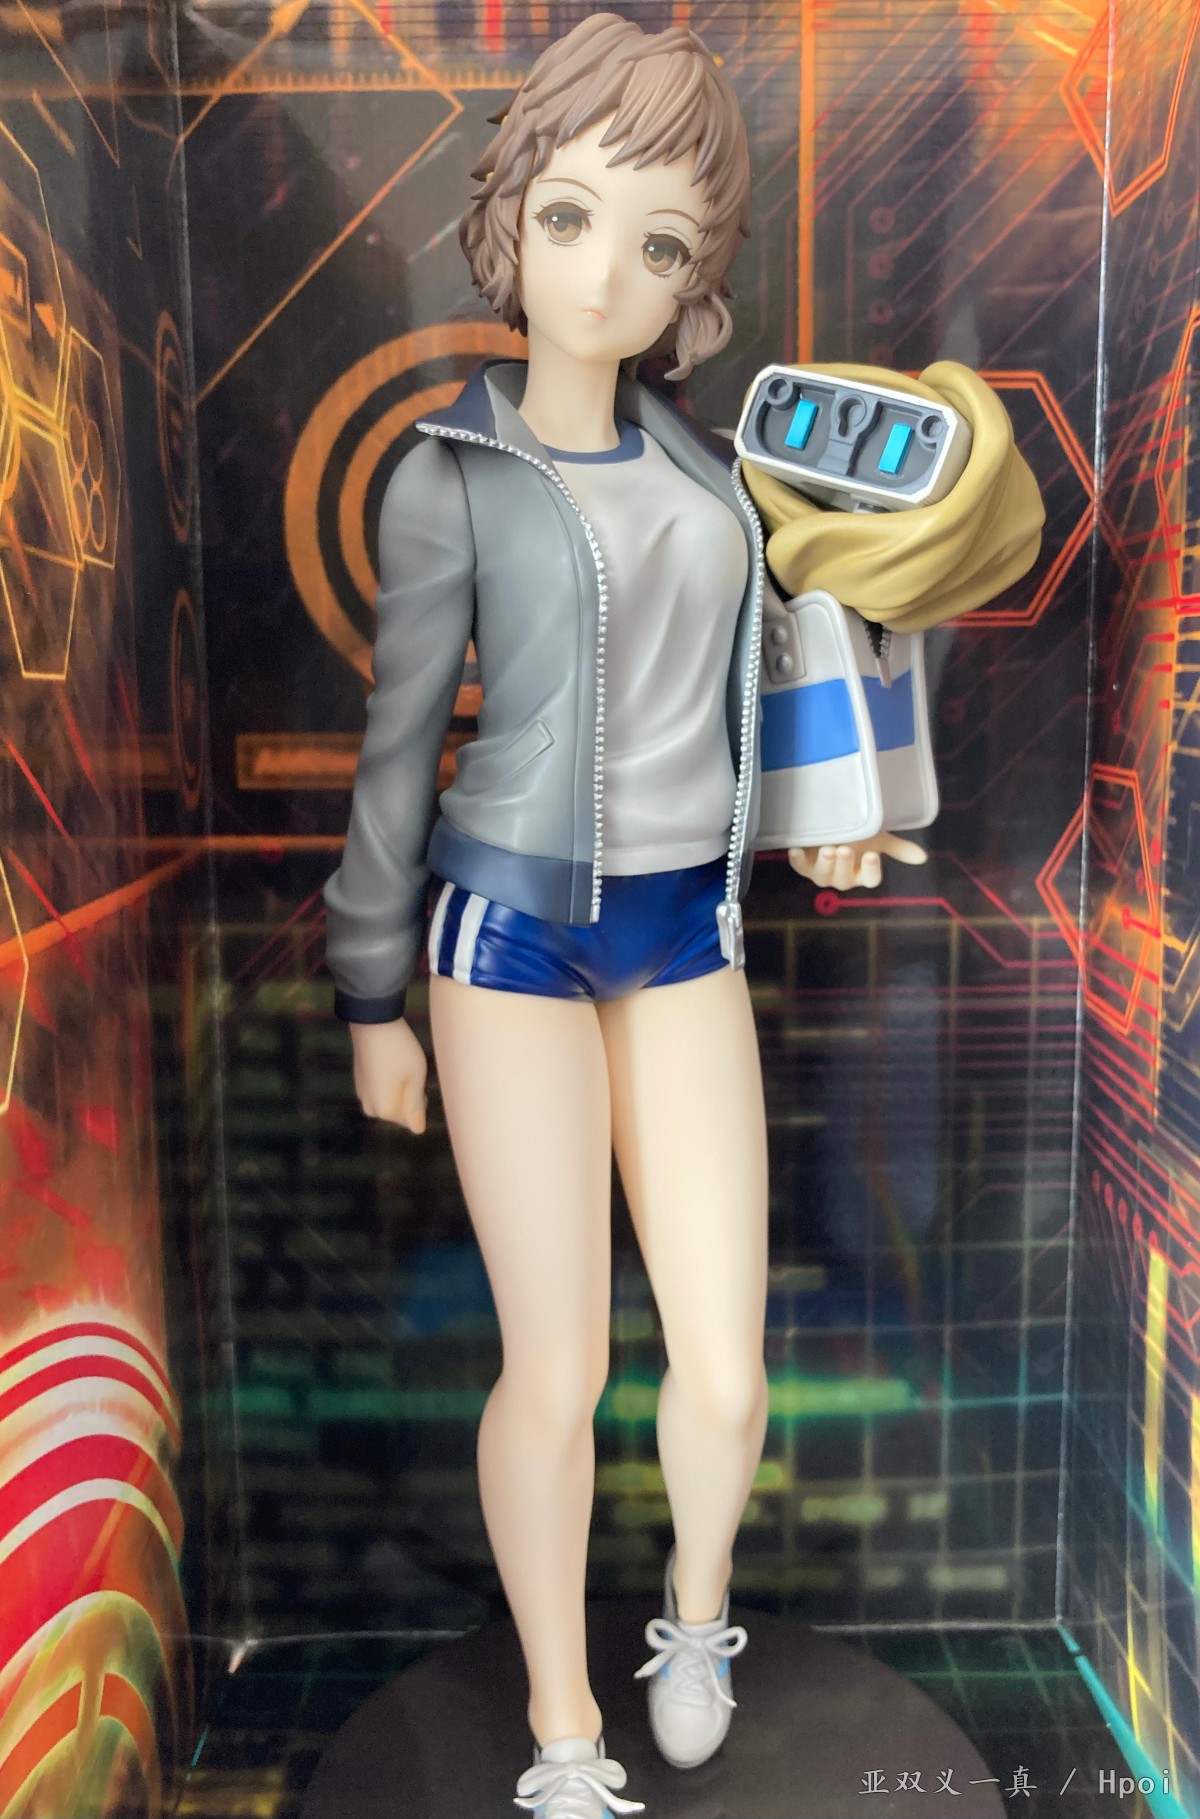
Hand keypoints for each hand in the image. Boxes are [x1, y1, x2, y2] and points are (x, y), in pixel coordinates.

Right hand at [349, 1017, 427, 1132]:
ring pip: (389, 1100)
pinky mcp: (359, 1081)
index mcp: (385, 1110)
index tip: (418, 1079)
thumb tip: (418, 1130)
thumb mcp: (415, 1077)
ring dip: (399, 1089)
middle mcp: (370, 1107)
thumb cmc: (400, 1050)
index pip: (412, 1120)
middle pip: (399, 1112)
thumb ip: (416, 1106)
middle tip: (410, 1070)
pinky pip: (379, 1091)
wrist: (372, 1023)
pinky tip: (391, 1063)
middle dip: (408, 1097)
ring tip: (401, 1065)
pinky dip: (388, 1082)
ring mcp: (362, 1094)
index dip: (421, 1100)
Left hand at [788, 832, 926, 890]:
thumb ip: (898, 848)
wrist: (834, 825)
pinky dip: (796, 861)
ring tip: (827, 849)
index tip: (873, 855)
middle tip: (845, 849)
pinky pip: (799, 868)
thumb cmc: (858, 834)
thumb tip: (923, 858)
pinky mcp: (804, 864)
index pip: (870, 879)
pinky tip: (794, 850)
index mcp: (862, 873)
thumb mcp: (878, 838)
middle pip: (844, 879)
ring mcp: (822, 872)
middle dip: (844, 865)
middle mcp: (842, 877)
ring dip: (825, 864)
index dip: (871, 870)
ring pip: (822, 876)